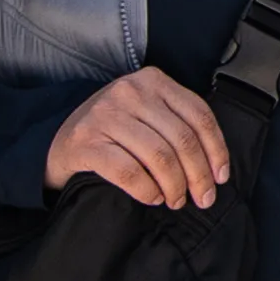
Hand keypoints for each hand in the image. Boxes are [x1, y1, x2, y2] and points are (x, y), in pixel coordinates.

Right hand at [43, 67, 229, 210]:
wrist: (58, 141)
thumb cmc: (113, 132)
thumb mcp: (147, 114)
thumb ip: (177, 125)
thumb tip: (215, 167)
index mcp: (152, 81)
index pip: (199, 116)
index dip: (216, 150)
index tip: (221, 177)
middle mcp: (129, 92)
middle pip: (182, 139)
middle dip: (198, 175)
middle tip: (202, 198)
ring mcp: (104, 115)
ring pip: (159, 156)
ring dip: (174, 186)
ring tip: (176, 200)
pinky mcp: (85, 142)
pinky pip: (129, 172)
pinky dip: (147, 190)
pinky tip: (153, 198)